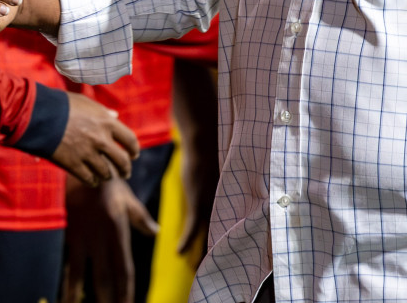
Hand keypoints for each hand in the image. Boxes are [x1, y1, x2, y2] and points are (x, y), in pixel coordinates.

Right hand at [49, 93, 139, 186]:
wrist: (39, 114)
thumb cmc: (62, 105)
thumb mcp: (86, 103)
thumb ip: (102, 112)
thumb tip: (115, 115)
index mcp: (106, 122)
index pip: (130, 140)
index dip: (134, 150)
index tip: (133, 155)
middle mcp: (101, 139)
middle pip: (122, 161)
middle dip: (125, 169)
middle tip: (125, 173)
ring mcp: (88, 153)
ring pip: (106, 173)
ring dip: (107, 176)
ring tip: (105, 176)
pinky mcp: (74, 165)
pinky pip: (89, 179)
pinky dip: (93, 181)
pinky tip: (92, 180)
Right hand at [60, 176, 158, 302]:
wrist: (83, 161)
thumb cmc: (107, 181)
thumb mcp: (128, 199)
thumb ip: (141, 219)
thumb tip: (156, 231)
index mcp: (118, 232)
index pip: (124, 269)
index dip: (127, 290)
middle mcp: (101, 239)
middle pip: (106, 278)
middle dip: (109, 300)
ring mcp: (82, 237)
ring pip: (83, 274)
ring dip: (83, 296)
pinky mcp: (68, 233)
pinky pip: (67, 263)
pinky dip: (67, 282)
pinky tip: (64, 296)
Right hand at [172, 60, 218, 259]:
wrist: (206, 135)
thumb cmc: (211, 147)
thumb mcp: (215, 169)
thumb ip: (216, 180)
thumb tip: (212, 178)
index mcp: (227, 198)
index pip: (228, 226)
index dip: (224, 241)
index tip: (224, 257)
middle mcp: (222, 203)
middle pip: (221, 235)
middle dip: (217, 253)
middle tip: (214, 270)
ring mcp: (211, 202)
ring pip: (209, 235)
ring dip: (202, 253)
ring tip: (197, 270)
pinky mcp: (199, 199)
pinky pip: (193, 226)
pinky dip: (186, 240)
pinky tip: (178, 252)